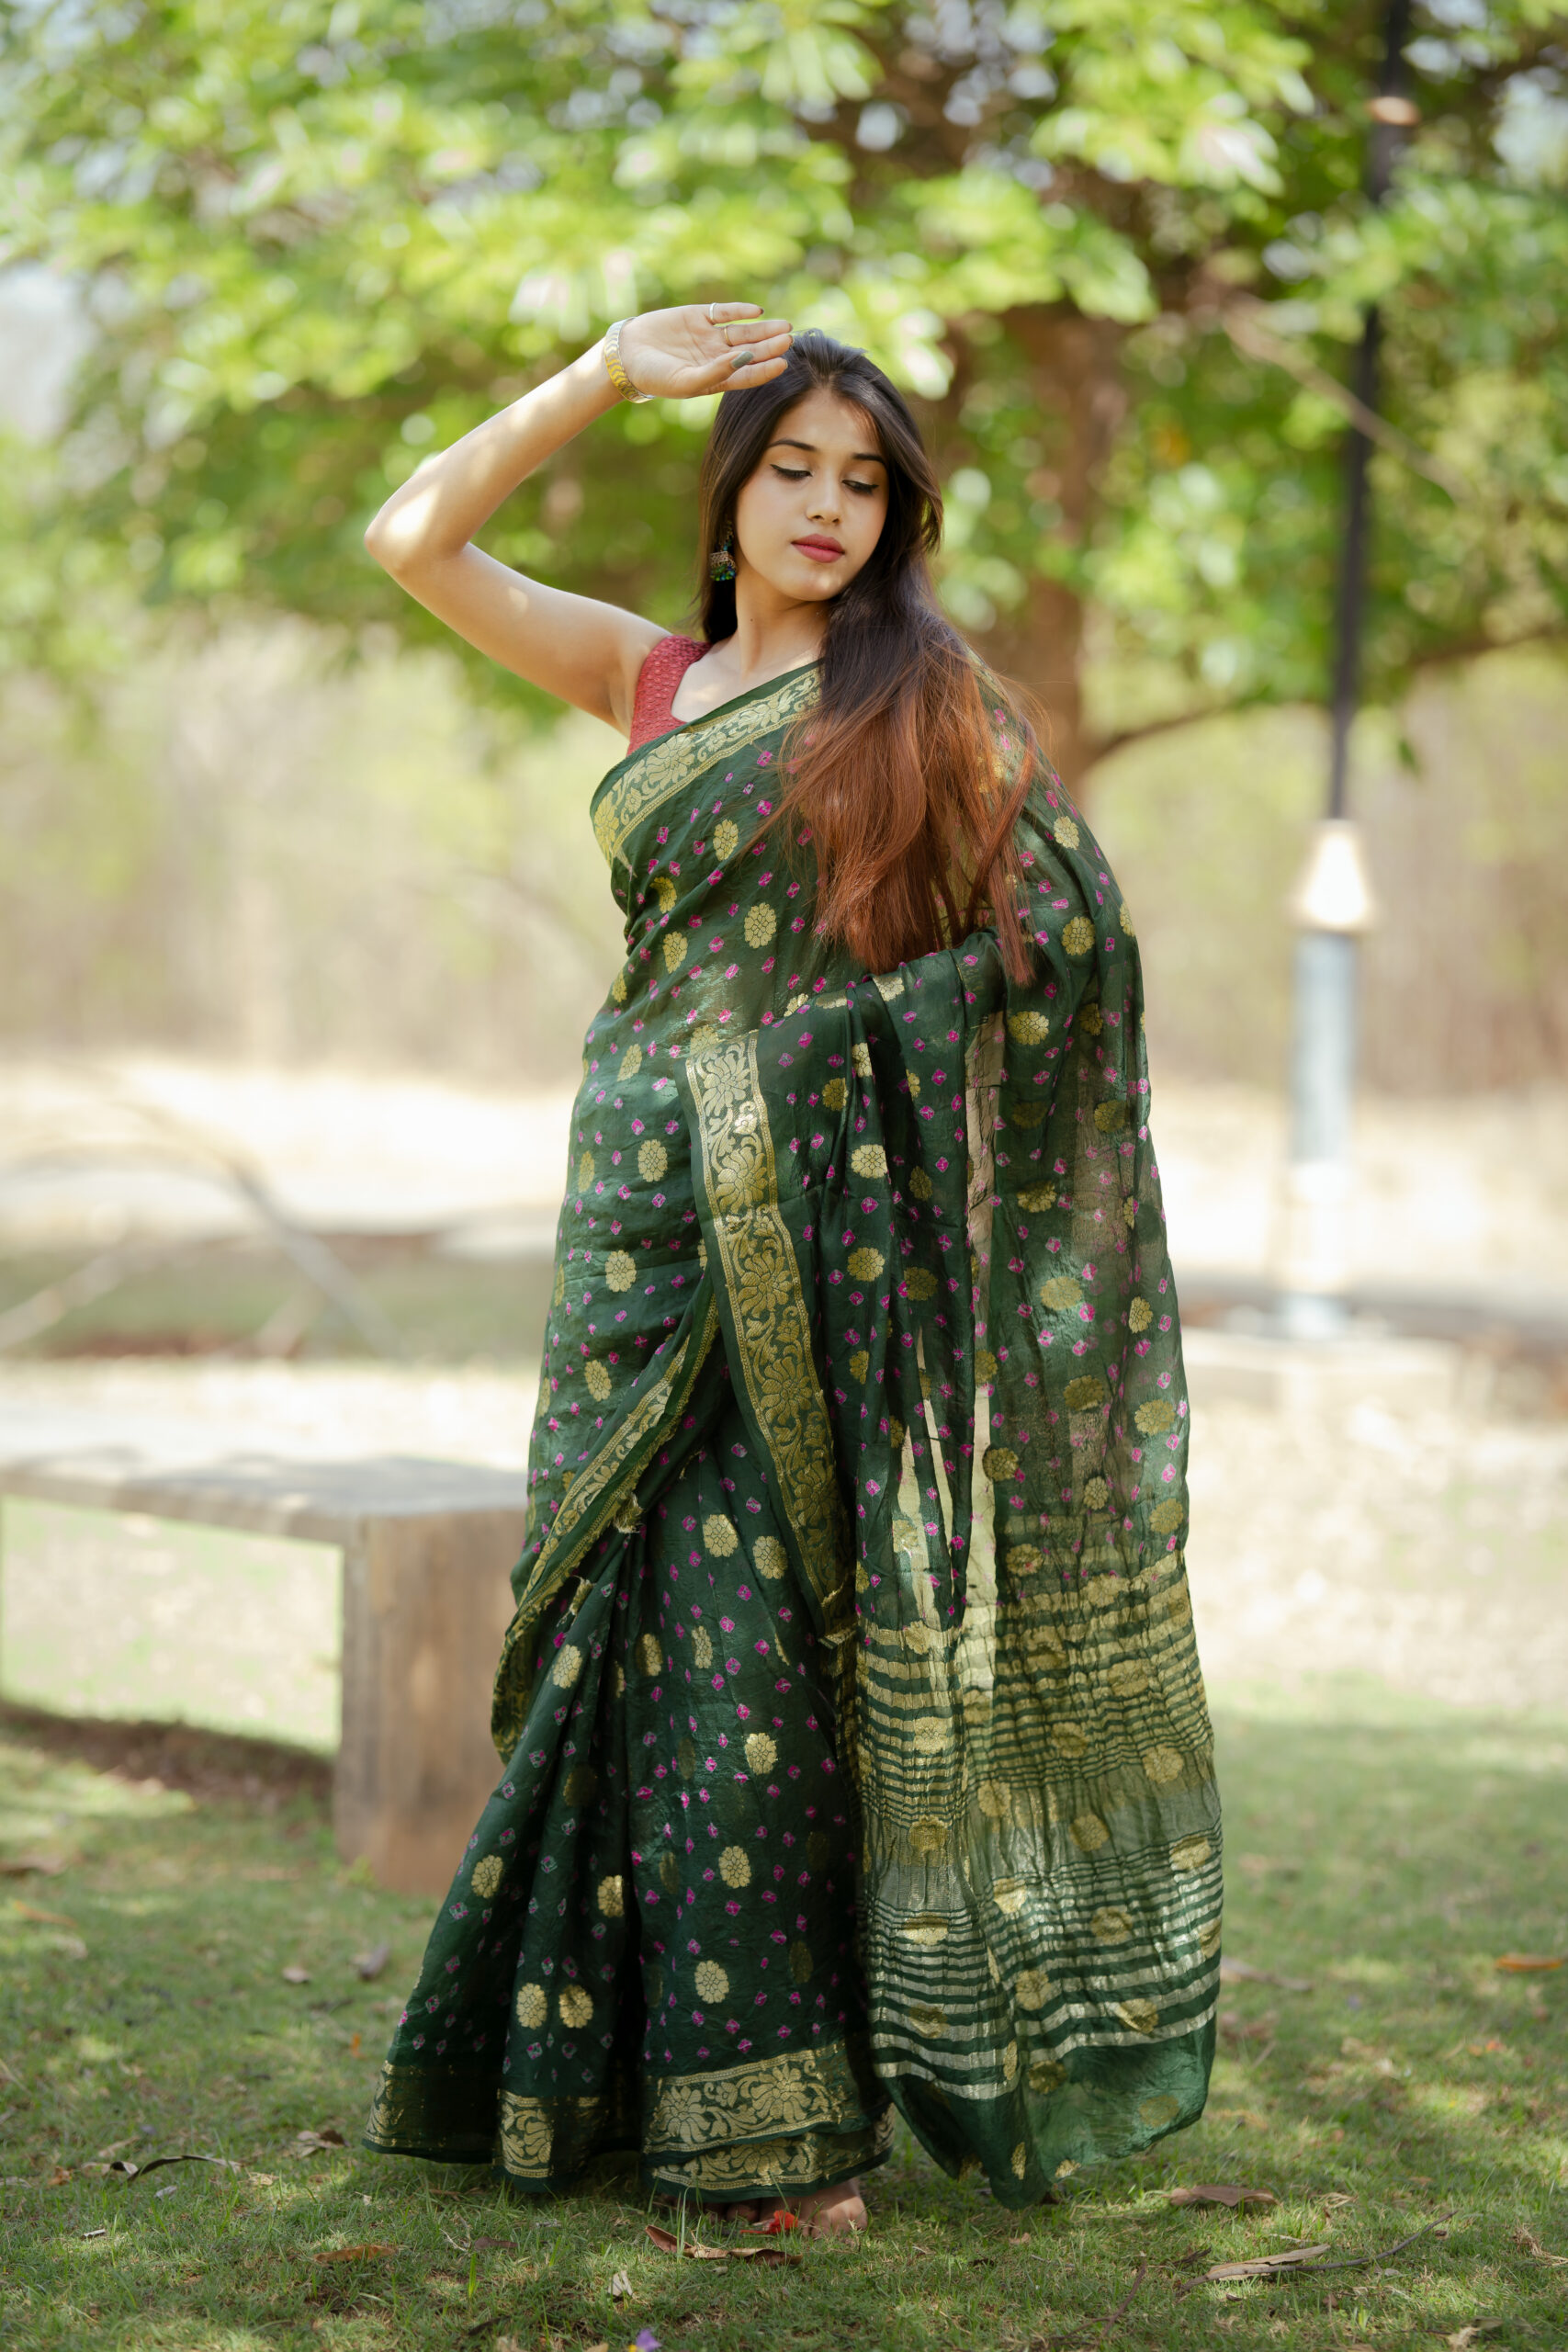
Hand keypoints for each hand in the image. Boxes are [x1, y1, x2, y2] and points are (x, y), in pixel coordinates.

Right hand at [610, 303, 792, 398]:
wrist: (626, 354)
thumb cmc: (655, 377)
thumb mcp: (686, 381)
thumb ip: (716, 373)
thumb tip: (744, 358)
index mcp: (716, 379)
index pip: (748, 376)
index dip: (766, 370)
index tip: (783, 363)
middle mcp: (717, 358)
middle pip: (751, 351)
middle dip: (770, 346)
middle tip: (789, 340)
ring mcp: (709, 336)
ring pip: (743, 332)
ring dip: (763, 329)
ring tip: (784, 327)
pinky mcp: (699, 316)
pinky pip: (725, 312)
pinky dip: (740, 311)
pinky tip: (756, 311)